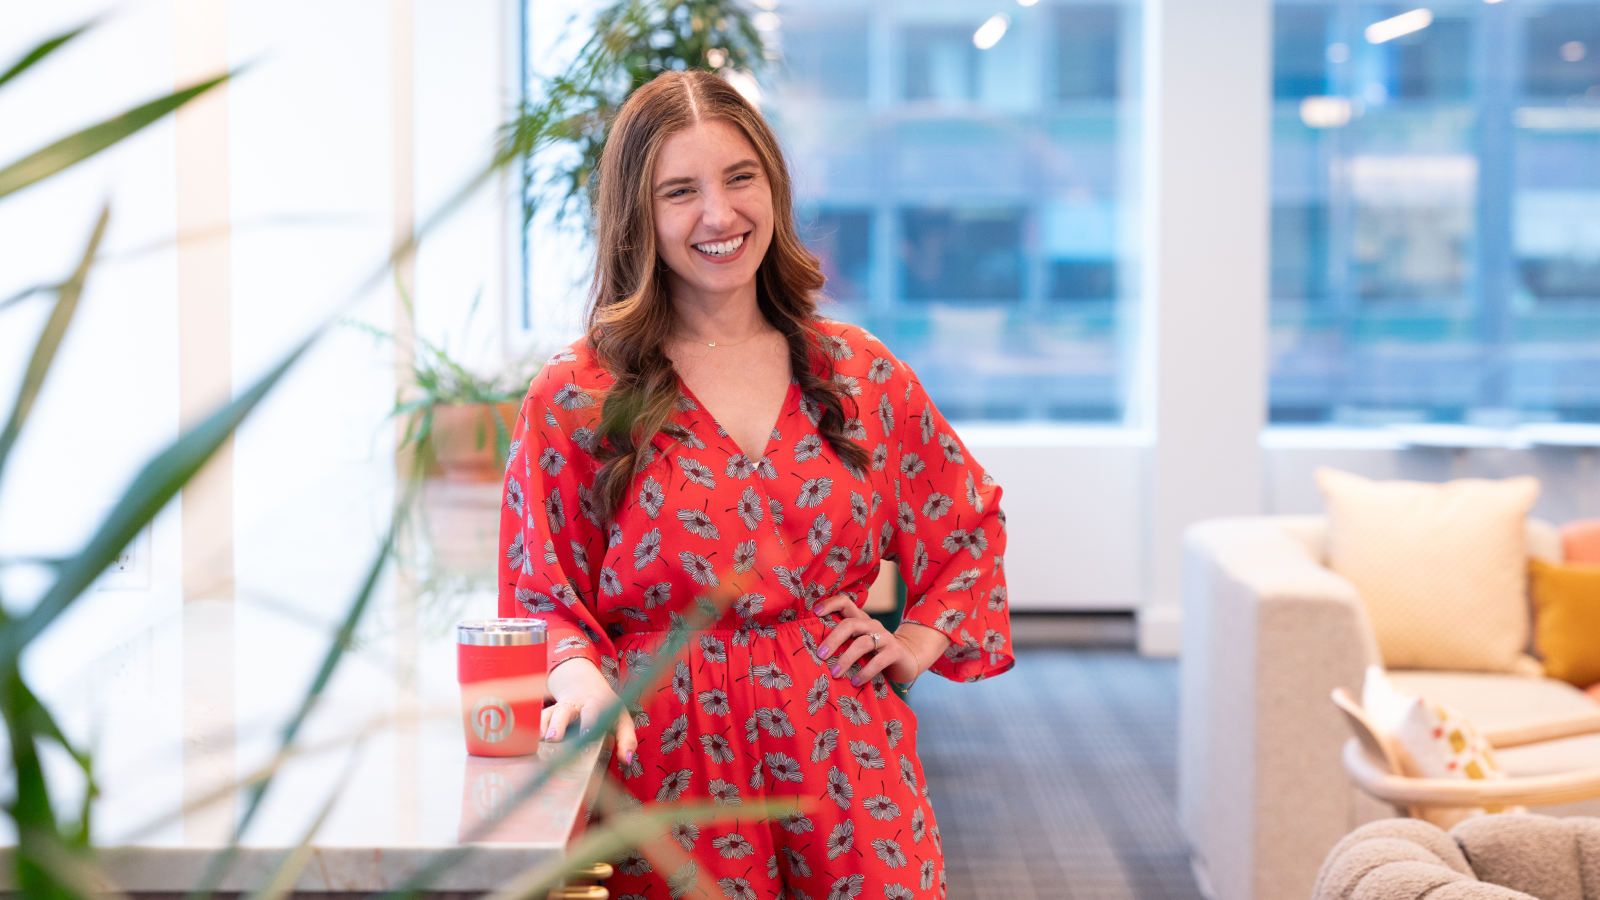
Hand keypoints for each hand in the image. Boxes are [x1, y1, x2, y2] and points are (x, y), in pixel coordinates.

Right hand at [542, 658, 637, 765]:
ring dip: (542, 726)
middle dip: (558, 724)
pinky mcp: (549, 714)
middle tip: (553, 739)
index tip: (585, 738)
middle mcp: (575, 705)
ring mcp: (560, 708)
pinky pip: (539, 719)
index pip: (592, 713)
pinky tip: (529, 741)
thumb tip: (626, 761)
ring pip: (548, 713)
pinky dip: (533, 728)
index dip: (588, 724)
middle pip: (564, 711)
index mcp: (595, 704)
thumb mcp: (622, 720)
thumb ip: (627, 740)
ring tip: (539, 740)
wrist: (587, 687)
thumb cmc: (607, 710)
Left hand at [812, 594, 945, 685]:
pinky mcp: (894, 653)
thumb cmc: (873, 653)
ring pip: (862, 643)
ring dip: (846, 659)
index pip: (845, 602)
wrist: (905, 661)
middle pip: (851, 623)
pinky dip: (865, 673)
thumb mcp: (857, 644)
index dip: (830, 604)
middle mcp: (871, 625)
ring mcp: (885, 637)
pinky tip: (855, 682)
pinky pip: (878, 662)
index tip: (815, 613)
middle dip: (834, 638)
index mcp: (860, 619)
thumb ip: (841, 642)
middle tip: (821, 655)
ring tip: (834, 673)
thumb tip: (813, 652)